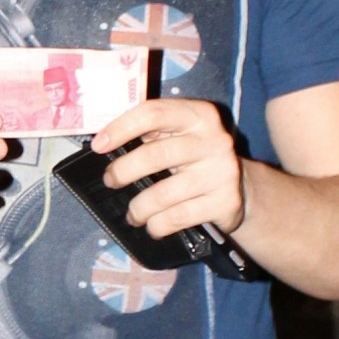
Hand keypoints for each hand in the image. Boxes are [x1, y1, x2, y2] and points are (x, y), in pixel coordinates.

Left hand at [91, 98, 243, 237]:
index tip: (99, 145)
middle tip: (110, 180)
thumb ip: (150, 130)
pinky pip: (178, 217)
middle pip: (155, 155)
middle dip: (124, 171)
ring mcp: (221, 171)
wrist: (239, 186)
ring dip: (139, 207)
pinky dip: (158, 224)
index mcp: (198, 114)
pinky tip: (152, 225)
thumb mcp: (178, 133)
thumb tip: (104, 140)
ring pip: (164, 194)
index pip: (153, 113)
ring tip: (133, 212)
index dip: (121, 128)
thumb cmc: (194, 154)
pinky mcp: (224, 202)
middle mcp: (214, 139)